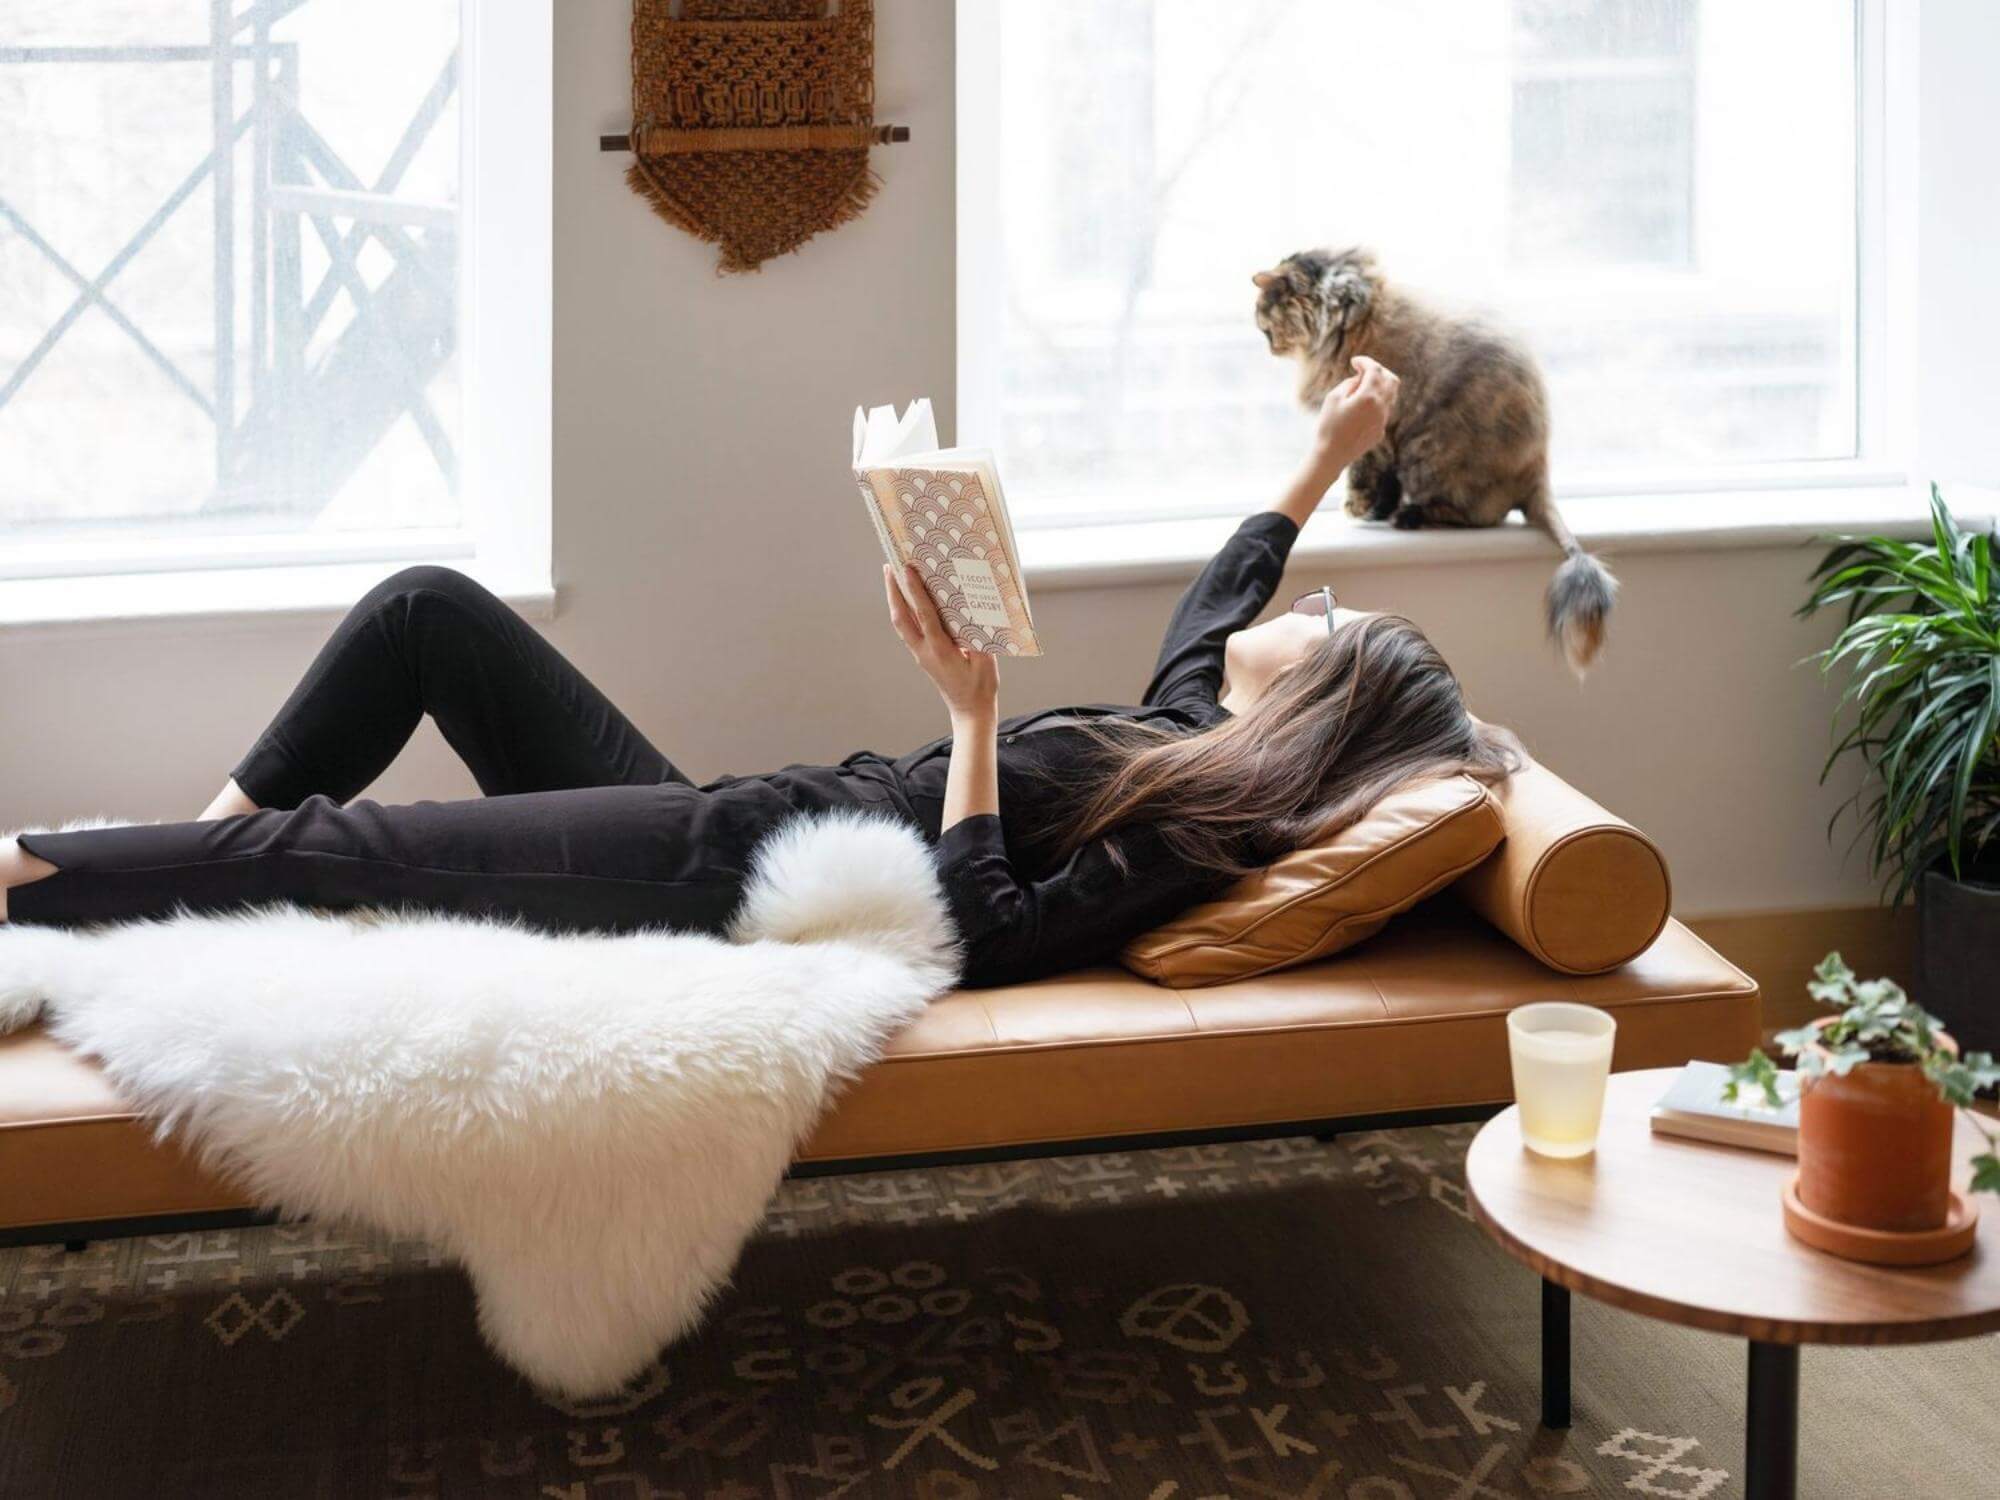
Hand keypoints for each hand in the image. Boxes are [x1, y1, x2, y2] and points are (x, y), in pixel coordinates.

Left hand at [884, 563, 998, 721]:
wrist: (969, 711)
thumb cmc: (980, 686)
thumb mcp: (986, 661)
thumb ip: (979, 635)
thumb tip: (974, 608)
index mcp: (940, 651)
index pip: (924, 615)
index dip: (915, 591)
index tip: (907, 569)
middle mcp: (924, 652)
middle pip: (901, 617)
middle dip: (893, 590)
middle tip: (890, 565)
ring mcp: (920, 654)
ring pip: (901, 623)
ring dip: (895, 599)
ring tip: (893, 577)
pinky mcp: (923, 656)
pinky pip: (908, 629)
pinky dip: (904, 611)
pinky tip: (906, 600)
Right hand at [1310, 354, 1399, 475]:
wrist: (1331, 456)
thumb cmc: (1328, 426)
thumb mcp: (1333, 398)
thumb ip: (1350, 383)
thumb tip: (1361, 379)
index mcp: (1369, 396)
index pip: (1374, 370)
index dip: (1365, 361)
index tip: (1354, 362)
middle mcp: (1381, 407)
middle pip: (1391, 379)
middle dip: (1379, 371)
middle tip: (1363, 371)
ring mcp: (1383, 420)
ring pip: (1391, 395)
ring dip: (1380, 386)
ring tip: (1362, 387)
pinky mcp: (1380, 431)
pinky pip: (1384, 410)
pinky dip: (1376, 402)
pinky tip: (1361, 407)